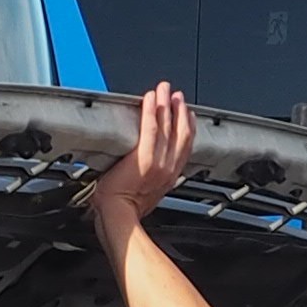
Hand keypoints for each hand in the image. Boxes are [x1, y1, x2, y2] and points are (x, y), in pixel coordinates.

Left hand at [90, 81, 197, 243]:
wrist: (119, 216)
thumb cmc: (126, 211)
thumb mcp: (146, 195)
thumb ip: (150, 180)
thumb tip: (145, 172)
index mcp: (170, 176)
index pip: (184, 146)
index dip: (187, 127)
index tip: (187, 113)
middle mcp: (168, 167)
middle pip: (180, 133)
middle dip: (180, 111)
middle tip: (178, 96)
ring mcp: (158, 162)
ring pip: (167, 127)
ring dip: (166, 105)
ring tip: (165, 90)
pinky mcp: (144, 157)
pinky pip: (150, 128)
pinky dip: (151, 111)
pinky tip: (151, 98)